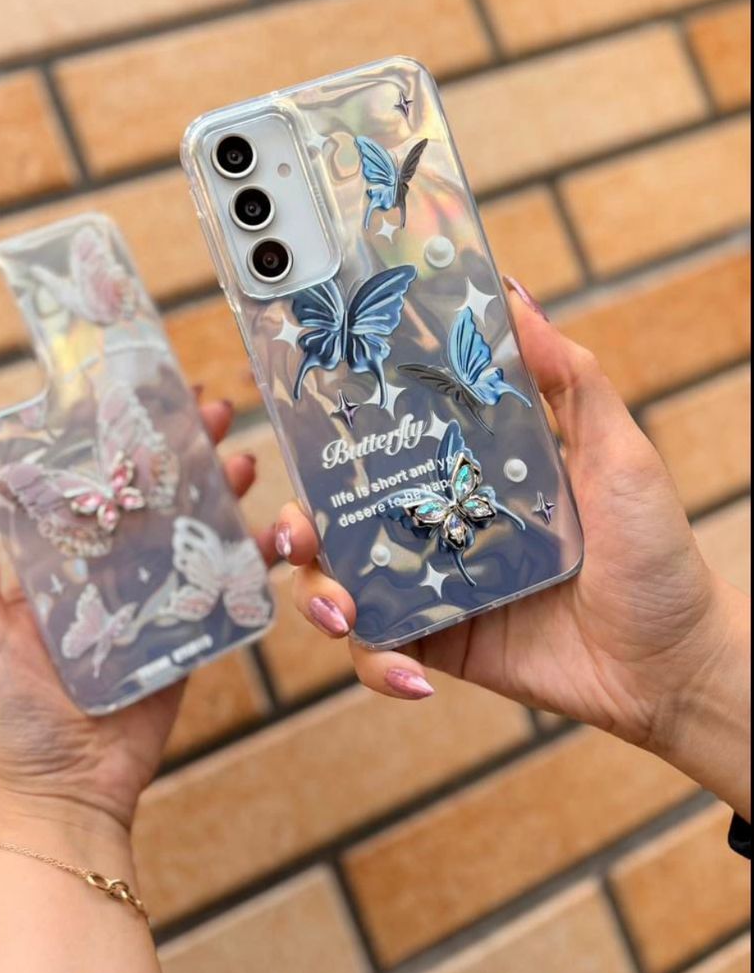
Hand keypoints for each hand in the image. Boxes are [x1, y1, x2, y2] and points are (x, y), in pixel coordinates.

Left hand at [0, 398, 273, 834]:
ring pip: (194, 527)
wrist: (62, 792)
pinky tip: (267, 524)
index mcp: (58, 557)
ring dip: (221, 487)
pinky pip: (221, 583)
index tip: (146, 392)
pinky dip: (249, 552)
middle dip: (185, 448)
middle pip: (154, 492)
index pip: (94, 479)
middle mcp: (108, 568)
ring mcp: (152, 598)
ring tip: (243, 454)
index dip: (122, 435)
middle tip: (214, 408)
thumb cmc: (5, 711)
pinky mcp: (187, 632)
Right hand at [277, 282, 750, 817]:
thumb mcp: (617, 452)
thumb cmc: (654, 552)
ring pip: (340, 582)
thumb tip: (516, 296)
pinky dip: (377, 663)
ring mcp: (431, 583)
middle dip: (297, 524)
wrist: (674, 664)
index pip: (381, 440)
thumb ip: (569, 377)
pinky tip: (412, 676)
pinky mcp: (437, 641)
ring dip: (318, 596)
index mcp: (465, 466)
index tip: (302, 421)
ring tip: (340, 612)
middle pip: (338, 514)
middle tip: (298, 534)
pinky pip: (379, 650)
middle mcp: (436, 519)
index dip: (331, 434)